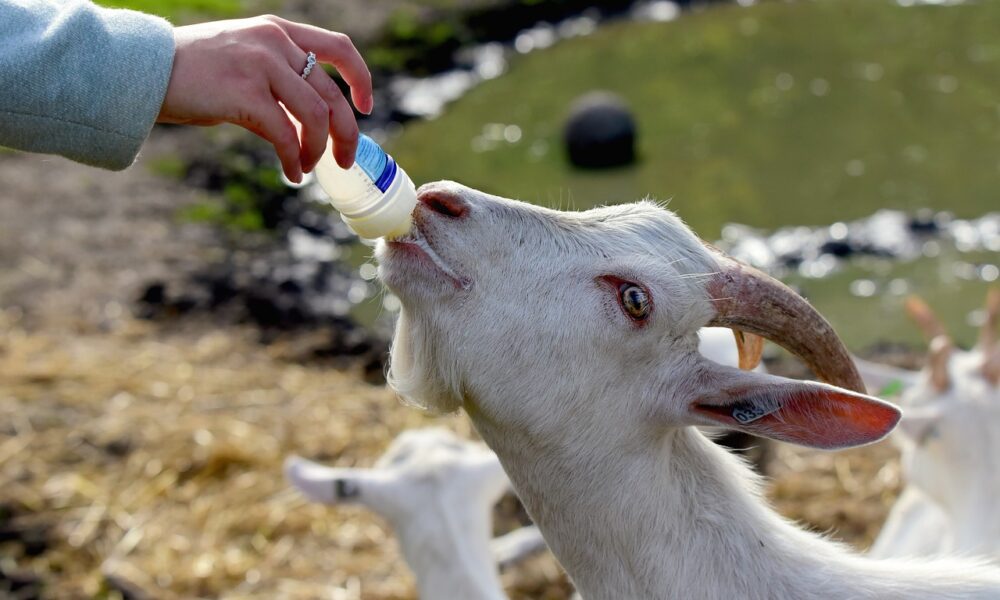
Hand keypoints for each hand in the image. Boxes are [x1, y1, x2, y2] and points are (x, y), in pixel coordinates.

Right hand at [157, 15, 372, 182]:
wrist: (141, 69)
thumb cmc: (190, 72)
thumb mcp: (242, 59)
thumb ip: (277, 77)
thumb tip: (308, 121)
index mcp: (277, 31)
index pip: (339, 48)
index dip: (360, 79)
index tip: (365, 107)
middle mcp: (274, 43)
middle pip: (332, 94)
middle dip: (346, 133)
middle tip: (346, 160)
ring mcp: (260, 66)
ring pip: (315, 116)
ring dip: (318, 150)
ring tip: (307, 167)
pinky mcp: (245, 94)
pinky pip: (286, 135)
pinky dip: (295, 160)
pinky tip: (291, 173)